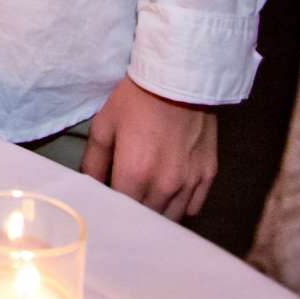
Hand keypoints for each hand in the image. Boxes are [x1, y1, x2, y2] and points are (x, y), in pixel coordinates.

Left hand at [81, 76, 216, 218]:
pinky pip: (193, 207)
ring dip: (157, 215)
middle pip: (146, 218)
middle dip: (133, 216)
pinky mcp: (208, 176)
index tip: (106, 206)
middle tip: (125, 205)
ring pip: (171, 219)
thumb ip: (94, 161)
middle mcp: (165, 186)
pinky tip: (170, 197)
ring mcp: (190, 183)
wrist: (180, 79)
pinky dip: (180, 207)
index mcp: (135, 174)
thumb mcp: (104, 125)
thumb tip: (90, 187)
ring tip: (146, 204)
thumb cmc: (136, 100)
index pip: (120, 211)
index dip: (111, 211)